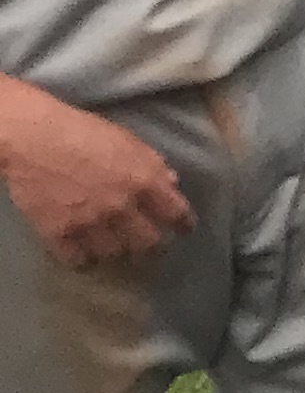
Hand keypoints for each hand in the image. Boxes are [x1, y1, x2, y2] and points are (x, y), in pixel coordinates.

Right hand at [0, 84, 192, 265]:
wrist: (34, 139)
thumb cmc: (84, 132)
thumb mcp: (129, 141)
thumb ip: (153, 165)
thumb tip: (172, 185)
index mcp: (144, 180)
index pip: (176, 213)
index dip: (183, 224)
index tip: (183, 230)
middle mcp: (121, 206)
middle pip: (148, 243)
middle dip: (152, 246)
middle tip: (149, 246)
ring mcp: (89, 223)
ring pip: (114, 254)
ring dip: (117, 251)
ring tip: (114, 246)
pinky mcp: (59, 234)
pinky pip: (78, 260)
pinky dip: (84, 258)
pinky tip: (84, 252)